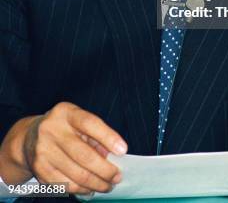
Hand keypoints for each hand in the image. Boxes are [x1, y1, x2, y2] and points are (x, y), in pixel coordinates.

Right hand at [0, 102, 127, 194]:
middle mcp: (52, 130)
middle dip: (104, 170)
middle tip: (117, 177)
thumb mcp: (77, 121)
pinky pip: (65, 184)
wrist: (29, 137)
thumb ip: (95, 135)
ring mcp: (43, 150)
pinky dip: (81, 190)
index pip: (90, 123)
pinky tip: (90, 189)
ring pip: (76, 174)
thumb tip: (112, 156)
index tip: (123, 150)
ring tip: (107, 185)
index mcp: (66, 112)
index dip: (108, 137)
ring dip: (95, 184)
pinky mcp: (39, 169)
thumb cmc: (63, 128)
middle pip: (83, 155)